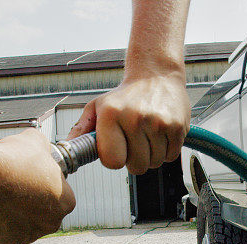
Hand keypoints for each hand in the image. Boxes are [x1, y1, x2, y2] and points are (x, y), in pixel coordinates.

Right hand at [0, 129, 75, 243]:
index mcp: (66, 201)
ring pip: (23, 224)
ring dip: (13, 212)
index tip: (30, 176)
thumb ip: (43, 148)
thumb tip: (41, 147)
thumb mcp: (35, 141)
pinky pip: (4, 233)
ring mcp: (30, 235)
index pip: (59, 193)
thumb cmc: (12, 161)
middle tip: (13, 186)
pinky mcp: (9, 243)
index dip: (44, 183)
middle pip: (42, 212)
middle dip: (30, 201)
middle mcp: (52, 223)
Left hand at [67, 73, 189, 174]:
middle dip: (134, 159)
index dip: (114, 159)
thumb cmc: (125, 94)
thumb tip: (68, 147)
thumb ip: (82, 129)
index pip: (112, 161)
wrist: (157, 74)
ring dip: (151, 155)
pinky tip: (160, 134)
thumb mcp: (98, 106)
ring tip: (147, 136)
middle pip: (136, 167)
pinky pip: (171, 156)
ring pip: (154, 163)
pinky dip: (166, 151)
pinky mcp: (177, 127)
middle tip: (134, 141)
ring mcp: (158, 123)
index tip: (116, 149)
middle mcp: (135, 118)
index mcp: (111, 115)